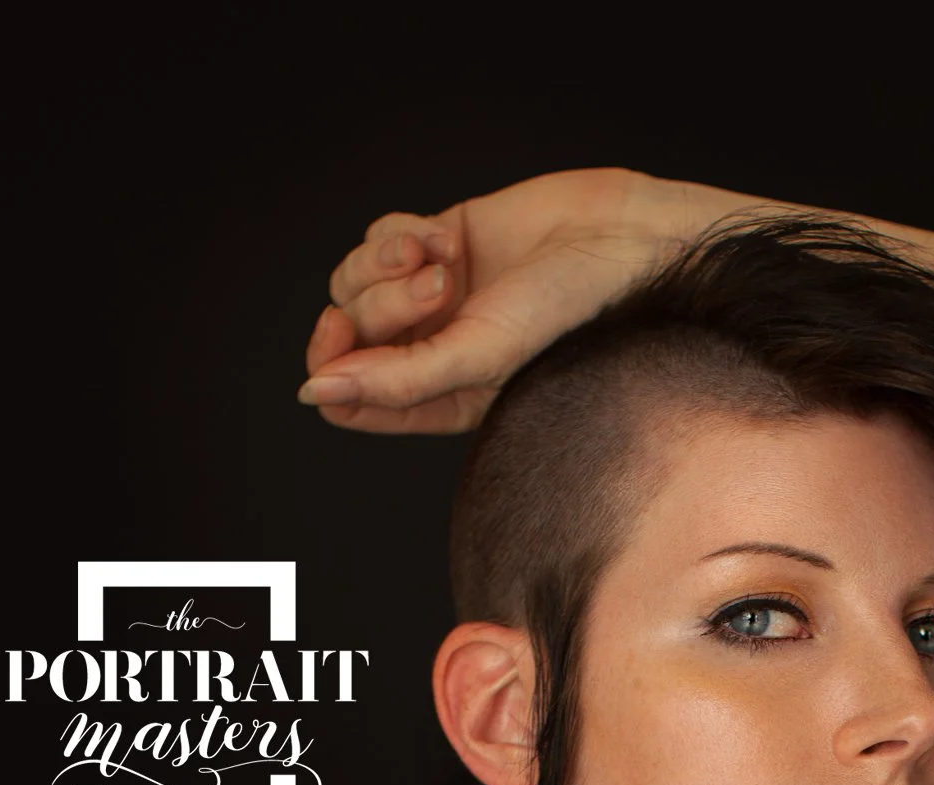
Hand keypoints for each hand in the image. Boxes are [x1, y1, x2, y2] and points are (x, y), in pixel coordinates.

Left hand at [298, 167, 741, 434]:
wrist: (619, 242)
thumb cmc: (567, 318)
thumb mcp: (477, 360)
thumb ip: (393, 382)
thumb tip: (313, 393)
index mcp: (442, 400)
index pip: (352, 398)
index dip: (331, 368)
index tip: (342, 340)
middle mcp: (432, 352)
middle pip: (350, 331)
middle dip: (383, 304)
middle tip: (438, 289)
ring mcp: (432, 296)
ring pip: (355, 281)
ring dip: (389, 267)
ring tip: (444, 261)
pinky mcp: (437, 241)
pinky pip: (378, 238)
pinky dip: (401, 234)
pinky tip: (447, 238)